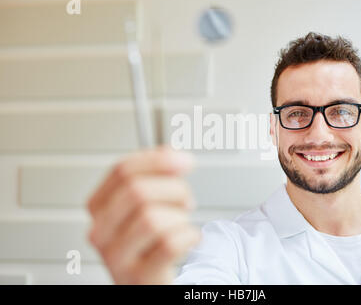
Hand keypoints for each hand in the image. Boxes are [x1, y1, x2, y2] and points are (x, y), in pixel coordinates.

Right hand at [86, 146, 200, 283]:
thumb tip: (169, 152)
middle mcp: (101, 231)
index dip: (157, 161)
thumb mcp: (145, 204)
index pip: (122, 170)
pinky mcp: (138, 277)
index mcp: (99, 206)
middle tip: (186, 199)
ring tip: (183, 223)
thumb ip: (153, 175)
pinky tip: (189, 238)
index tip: (183, 161)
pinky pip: (168, 245)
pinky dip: (188, 236)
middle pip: (136, 191)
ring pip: (152, 219)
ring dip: (180, 217)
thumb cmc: (149, 241)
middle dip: (174, 189)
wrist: (150, 281)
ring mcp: (116, 257)